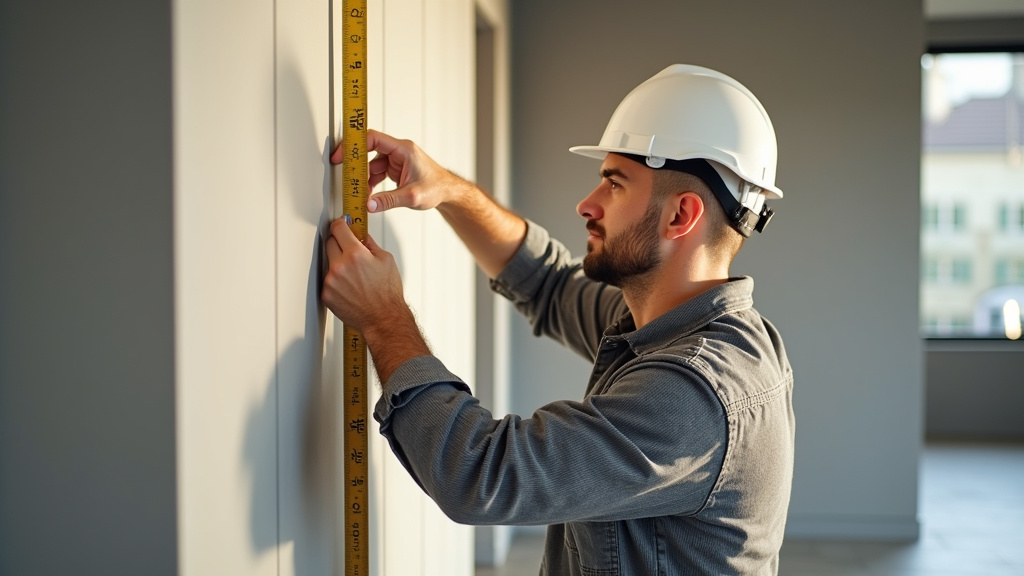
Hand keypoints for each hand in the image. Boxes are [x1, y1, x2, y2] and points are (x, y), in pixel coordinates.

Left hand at [321, 216, 405, 332]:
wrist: (383, 318)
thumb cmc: (387, 294)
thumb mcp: (386, 260)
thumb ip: (370, 244)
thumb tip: (362, 236)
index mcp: (355, 255)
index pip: (338, 228)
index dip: (340, 224)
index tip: (341, 224)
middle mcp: (340, 266)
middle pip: (330, 242)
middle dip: (339, 242)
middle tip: (350, 250)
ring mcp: (331, 281)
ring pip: (329, 262)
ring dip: (338, 263)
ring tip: (355, 275)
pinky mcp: (326, 294)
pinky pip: (328, 280)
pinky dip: (336, 280)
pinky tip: (350, 286)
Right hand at [330, 129, 467, 213]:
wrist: (448, 193)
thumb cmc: (437, 188)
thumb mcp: (412, 196)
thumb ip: (389, 200)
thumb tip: (369, 204)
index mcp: (404, 149)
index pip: (373, 139)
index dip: (354, 144)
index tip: (341, 154)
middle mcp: (399, 151)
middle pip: (369, 151)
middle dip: (356, 164)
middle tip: (344, 175)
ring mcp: (396, 160)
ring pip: (371, 164)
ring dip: (364, 178)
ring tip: (360, 192)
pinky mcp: (395, 168)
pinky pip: (377, 172)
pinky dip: (371, 182)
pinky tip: (369, 194)